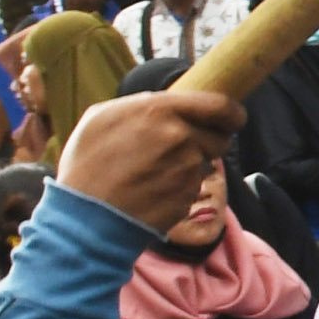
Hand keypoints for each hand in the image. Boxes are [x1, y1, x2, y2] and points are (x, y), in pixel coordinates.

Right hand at [54, 90, 243, 231]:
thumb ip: (140, 104)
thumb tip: (166, 102)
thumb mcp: (101, 117)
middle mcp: (179, 136)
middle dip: (210, 140)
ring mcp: (188, 167)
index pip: (220, 106)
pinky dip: (182, 186)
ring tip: (158, 172)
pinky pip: (196, 184)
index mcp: (158, 110)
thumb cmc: (87, 164)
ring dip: (193, 165)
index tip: (232, 119)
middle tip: (185, 148)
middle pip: (221, 136)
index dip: (232, 113)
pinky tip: (155, 190)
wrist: (86, 216)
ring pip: (208, 162)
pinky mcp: (190, 193)